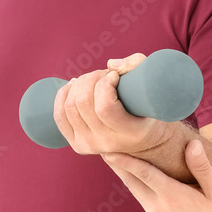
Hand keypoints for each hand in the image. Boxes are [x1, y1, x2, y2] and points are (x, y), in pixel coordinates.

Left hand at [54, 53, 168, 155]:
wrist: (144, 140)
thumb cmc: (148, 108)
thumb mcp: (152, 87)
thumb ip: (138, 67)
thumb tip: (110, 65)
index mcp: (130, 134)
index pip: (104, 107)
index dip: (105, 84)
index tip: (115, 77)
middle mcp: (108, 143)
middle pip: (83, 103)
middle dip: (92, 79)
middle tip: (104, 75)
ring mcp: (89, 146)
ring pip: (70, 106)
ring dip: (80, 84)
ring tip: (93, 79)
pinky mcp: (77, 144)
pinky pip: (59, 116)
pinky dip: (63, 95)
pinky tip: (75, 85)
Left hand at [103, 138, 211, 211]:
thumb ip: (202, 167)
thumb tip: (192, 145)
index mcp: (174, 198)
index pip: (144, 175)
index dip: (126, 161)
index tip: (109, 150)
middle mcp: (160, 208)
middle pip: (131, 182)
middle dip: (117, 164)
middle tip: (102, 145)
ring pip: (135, 191)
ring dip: (124, 174)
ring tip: (113, 157)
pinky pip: (142, 199)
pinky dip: (135, 185)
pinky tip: (133, 175)